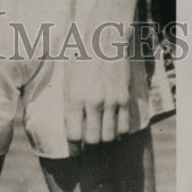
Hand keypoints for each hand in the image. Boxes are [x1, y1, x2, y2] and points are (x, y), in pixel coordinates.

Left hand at [65, 26, 131, 148]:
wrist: (103, 40)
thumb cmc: (80, 57)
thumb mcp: (67, 79)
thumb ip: (69, 102)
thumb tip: (70, 125)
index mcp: (74, 97)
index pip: (73, 135)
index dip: (74, 148)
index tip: (75, 152)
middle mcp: (93, 102)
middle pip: (92, 140)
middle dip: (89, 146)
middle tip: (87, 146)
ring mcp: (111, 102)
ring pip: (109, 137)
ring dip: (104, 141)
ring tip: (99, 137)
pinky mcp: (124, 99)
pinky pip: (124, 128)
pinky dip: (119, 134)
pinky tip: (114, 131)